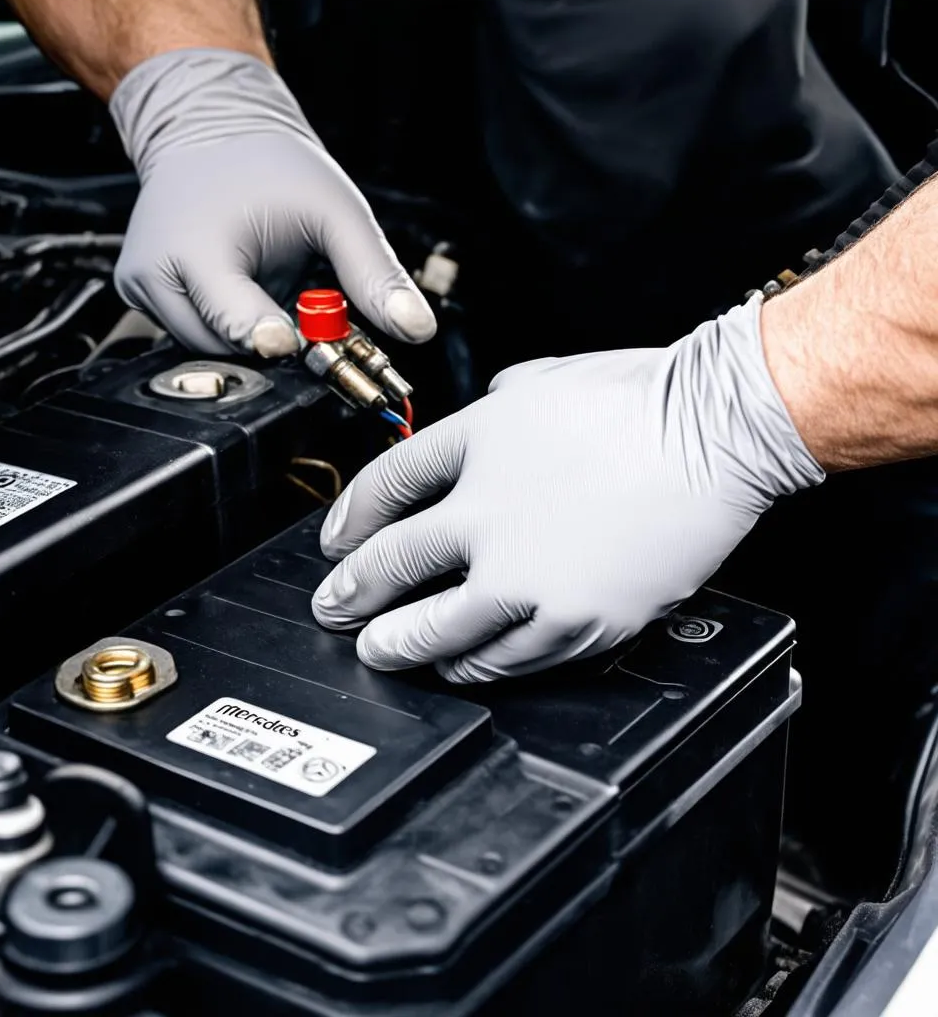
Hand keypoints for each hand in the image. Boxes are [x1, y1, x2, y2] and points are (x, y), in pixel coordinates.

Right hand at [109, 50, 435, 356]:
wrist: (208, 130)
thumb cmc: (267, 167)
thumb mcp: (335, 211)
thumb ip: (374, 274)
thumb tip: (415, 328)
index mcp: (198, 245)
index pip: (232, 318)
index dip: (268, 339)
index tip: (287, 344)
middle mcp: (157, 271)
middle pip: (228, 350)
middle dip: (272, 344)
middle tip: (304, 320)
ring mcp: (142, 287)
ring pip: (211, 353)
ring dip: (251, 339)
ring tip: (269, 294)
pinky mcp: (140, 295)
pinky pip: (195, 338)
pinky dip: (228, 328)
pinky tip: (243, 293)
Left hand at [312, 297, 823, 682]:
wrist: (715, 432)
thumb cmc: (639, 401)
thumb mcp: (542, 381)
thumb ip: (493, 412)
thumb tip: (476, 431)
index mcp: (471, 447)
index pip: (384, 487)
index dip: (348, 520)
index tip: (336, 544)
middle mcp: (485, 516)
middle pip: (391, 569)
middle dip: (351, 596)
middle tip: (334, 610)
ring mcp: (526, 577)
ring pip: (438, 631)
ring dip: (400, 644)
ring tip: (382, 650)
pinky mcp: (572, 621)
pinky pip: (507, 660)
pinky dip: (474, 666)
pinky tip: (460, 667)